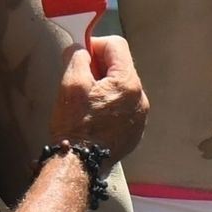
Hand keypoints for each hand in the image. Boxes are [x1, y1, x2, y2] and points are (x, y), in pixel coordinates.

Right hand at [49, 35, 147, 161]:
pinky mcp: (135, 131)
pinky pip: (125, 108)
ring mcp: (140, 117)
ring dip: (105, 87)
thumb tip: (80, 50)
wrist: (80, 165)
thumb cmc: (75, 126)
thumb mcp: (71, 85)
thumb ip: (77, 58)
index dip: (96, 45)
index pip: (117, 46)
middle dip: (99, 67)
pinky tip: (94, 117)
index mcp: (128, 84)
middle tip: (80, 79)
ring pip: (122, 88)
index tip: (80, 56)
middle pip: (121, 67)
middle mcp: (141, 99)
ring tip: (86, 102)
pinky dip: (110, 105)